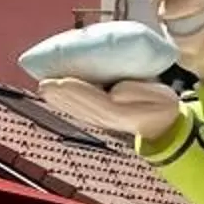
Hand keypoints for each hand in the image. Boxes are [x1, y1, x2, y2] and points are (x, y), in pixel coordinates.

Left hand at [35, 75, 184, 147]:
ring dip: (59, 100)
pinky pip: (77, 109)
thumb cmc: (159, 104)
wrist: (159, 122)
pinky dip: (63, 102)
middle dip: (61, 95)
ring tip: (44, 87)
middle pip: (80, 106)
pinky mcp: (97, 115)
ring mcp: (100, 118)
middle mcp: (106, 116)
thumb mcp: (160, 96)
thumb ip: (139, 92)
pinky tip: (52, 93)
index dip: (78, 91)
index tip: (63, 81)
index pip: (96, 101)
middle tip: (44, 83)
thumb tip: (115, 91)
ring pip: (76, 109)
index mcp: (122, 111)